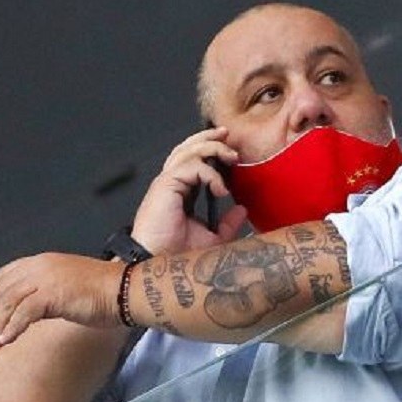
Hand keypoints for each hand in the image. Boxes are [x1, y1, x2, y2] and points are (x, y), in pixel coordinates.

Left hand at [0, 253, 124, 347]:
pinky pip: (22, 314)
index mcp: (44, 261)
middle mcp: (41, 266)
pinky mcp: (51, 295)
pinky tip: (6, 341)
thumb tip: (32, 311)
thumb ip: (48, 294)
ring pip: (9, 302)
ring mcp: (45, 279)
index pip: (7, 273)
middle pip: (4, 289)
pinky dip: (11, 329)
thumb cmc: (105, 292)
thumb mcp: (69, 287)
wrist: (125, 290)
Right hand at [131, 127, 247, 253]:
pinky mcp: (165, 184)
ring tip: (231, 157)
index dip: (211, 150)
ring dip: (212, 148)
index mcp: (180, 190)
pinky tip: (221, 190)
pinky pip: (191, 166)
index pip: (194, 160)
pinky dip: (210, 174)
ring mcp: (167, 181)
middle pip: (187, 147)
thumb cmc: (177, 253)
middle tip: (230, 139)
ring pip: (188, 150)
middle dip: (210, 139)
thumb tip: (242, 210)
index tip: (232, 153)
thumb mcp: (212, 238)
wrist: (159, 262)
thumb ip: (227, 224)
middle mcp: (172, 182)